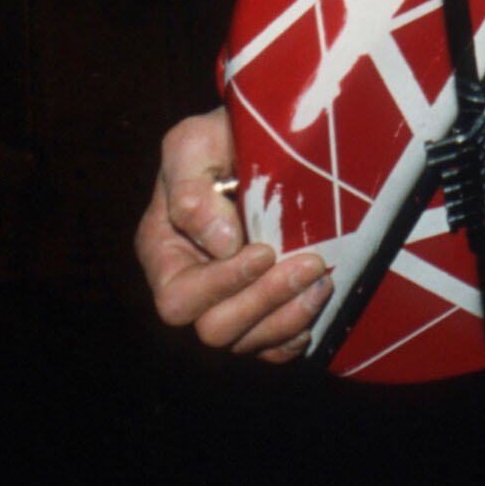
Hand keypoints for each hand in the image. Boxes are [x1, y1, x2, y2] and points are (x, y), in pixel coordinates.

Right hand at [135, 108, 335, 359]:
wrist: (260, 141)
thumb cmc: (219, 138)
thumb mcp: (193, 144)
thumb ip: (191, 190)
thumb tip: (220, 244)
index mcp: (162, 252)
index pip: (179, 298)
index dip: (222, 284)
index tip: (266, 250)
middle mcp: (189, 286)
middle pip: (214, 330)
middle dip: (265, 301)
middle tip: (311, 265)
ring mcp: (224, 302)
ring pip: (246, 344)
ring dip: (288, 318)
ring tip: (322, 282)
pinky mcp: (258, 310)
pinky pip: (269, 348)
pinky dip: (293, 337)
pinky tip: (315, 310)